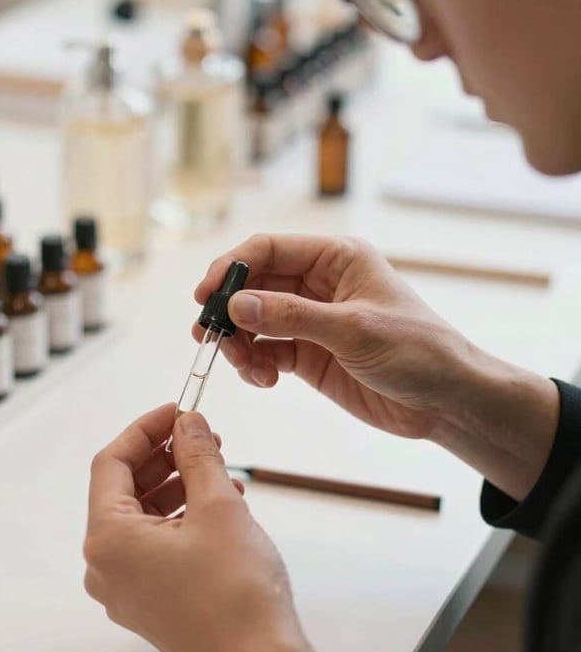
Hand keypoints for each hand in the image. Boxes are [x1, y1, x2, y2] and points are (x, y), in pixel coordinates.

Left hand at [85, 404, 328, 651]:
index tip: (176, 410)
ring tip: (219, 469)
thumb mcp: (218, 505)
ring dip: (177, 487)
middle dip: (165, 458)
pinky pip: (154, 545)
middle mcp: (105, 566)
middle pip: (125, 491)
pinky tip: (218, 504)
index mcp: (108, 540)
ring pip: (142, 518)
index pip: (111, 464)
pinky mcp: (148, 602)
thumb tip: (188, 423)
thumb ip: (197, 455)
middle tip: (201, 436)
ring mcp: (125, 589)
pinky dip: (180, 518)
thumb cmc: (237, 592)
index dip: (144, 430)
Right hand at [194, 235, 558, 499]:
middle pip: (254, 286)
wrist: (445, 401)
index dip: (232, 268)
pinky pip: (266, 351)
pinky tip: (263, 379)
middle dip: (229, 310)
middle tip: (209, 335)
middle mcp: (318, 284)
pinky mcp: (308, 353)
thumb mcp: (352, 329)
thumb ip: (291, 315)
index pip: (269, 250)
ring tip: (243, 364)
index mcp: (336, 259)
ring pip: (255, 320)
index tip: (206, 294)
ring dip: (239, 341)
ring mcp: (310, 320)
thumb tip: (235, 303)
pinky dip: (255, 363)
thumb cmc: (416, 351)